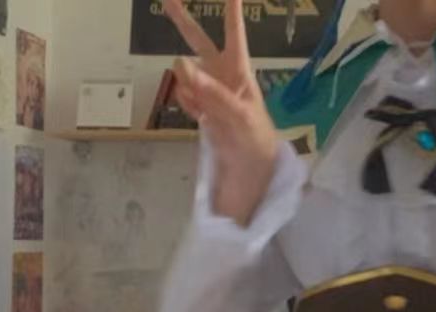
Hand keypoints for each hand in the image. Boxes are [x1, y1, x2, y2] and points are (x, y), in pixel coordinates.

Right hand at [162, 0, 279, 224]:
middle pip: (199, 41)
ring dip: (189, 87)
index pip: (234, 34)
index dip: (231, 11)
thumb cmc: (255, 140)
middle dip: (182, 20)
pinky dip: (188, 105)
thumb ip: (211, 91)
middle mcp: (222, 76)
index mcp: (239, 72)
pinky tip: (202, 119)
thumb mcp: (239, 115)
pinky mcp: (201, 109)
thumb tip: (180, 64)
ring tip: (207, 112)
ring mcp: (209, 92)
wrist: (252, 171)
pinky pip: (184, 97)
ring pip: (186, 75)